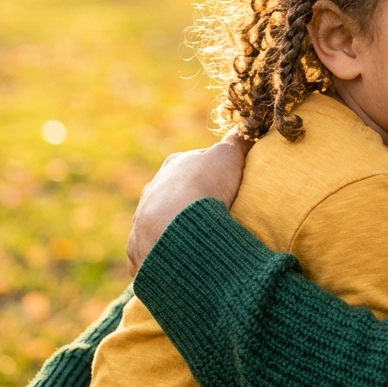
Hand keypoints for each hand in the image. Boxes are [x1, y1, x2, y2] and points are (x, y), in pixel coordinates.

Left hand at [126, 129, 251, 275]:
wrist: (177, 225)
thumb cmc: (205, 185)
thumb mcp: (228, 155)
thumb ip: (237, 141)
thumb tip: (249, 124)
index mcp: (172, 166)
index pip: (190, 165)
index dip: (208, 173)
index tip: (223, 184)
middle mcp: (152, 191)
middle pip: (171, 194)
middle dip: (186, 203)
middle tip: (211, 215)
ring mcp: (141, 221)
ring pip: (157, 223)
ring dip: (172, 229)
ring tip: (197, 240)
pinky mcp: (138, 250)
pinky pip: (148, 253)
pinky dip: (160, 257)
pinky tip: (176, 262)